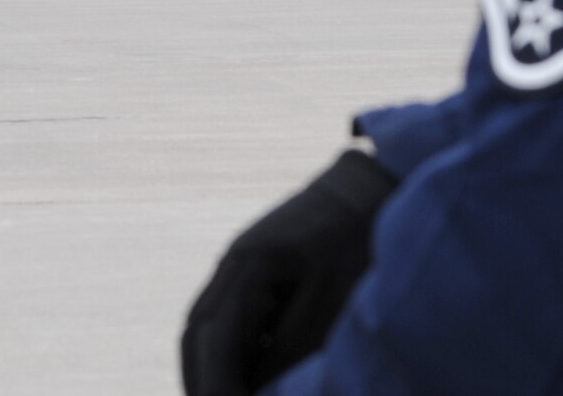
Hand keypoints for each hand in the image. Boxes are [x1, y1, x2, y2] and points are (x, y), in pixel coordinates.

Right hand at [182, 149, 398, 395]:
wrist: (366, 187)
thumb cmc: (356, 238)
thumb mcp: (331, 297)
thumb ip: (290, 346)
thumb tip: (257, 389)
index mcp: (248, 264)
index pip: (214, 339)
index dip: (214, 384)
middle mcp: (233, 264)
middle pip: (196, 335)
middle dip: (201, 380)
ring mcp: (238, 265)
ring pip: (204, 328)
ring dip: (209, 368)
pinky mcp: (252, 272)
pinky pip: (226, 319)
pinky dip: (226, 353)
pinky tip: (244, 376)